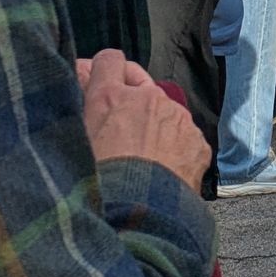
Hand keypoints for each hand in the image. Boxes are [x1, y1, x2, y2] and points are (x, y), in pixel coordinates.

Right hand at [81, 51, 209, 191]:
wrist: (142, 217)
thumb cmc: (100, 184)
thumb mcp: (77, 140)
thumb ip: (81, 103)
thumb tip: (82, 74)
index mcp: (112, 98)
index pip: (109, 59)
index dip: (101, 71)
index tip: (95, 84)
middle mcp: (149, 98)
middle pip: (139, 81)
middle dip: (127, 94)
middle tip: (116, 120)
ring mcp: (178, 118)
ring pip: (162, 109)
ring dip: (151, 121)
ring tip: (139, 153)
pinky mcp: (197, 140)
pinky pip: (182, 134)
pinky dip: (172, 144)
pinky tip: (161, 167)